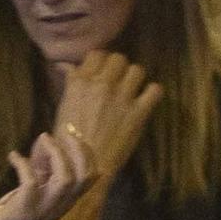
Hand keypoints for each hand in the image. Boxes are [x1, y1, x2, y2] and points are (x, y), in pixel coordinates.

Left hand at [0, 130, 98, 219]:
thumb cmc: (11, 215)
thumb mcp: (31, 188)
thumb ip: (41, 167)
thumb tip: (44, 139)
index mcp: (66, 200)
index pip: (91, 175)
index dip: (86, 151)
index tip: (73, 132)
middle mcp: (60, 205)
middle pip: (84, 176)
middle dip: (78, 149)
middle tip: (64, 131)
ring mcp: (43, 209)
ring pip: (65, 180)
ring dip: (56, 155)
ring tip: (43, 139)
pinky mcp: (22, 211)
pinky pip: (30, 184)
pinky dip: (23, 165)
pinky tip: (13, 156)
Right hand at [51, 51, 163, 178]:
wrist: (83, 164)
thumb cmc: (68, 138)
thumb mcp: (65, 106)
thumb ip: (71, 82)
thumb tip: (66, 65)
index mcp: (81, 82)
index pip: (97, 54)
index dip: (102, 61)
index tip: (103, 69)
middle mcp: (102, 85)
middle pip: (119, 59)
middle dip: (119, 67)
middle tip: (118, 79)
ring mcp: (122, 97)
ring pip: (137, 70)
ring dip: (135, 77)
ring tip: (132, 88)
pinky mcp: (139, 111)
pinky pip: (155, 90)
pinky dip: (153, 92)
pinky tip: (147, 98)